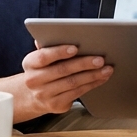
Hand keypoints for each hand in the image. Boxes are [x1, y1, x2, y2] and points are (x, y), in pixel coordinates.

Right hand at [0, 42, 114, 122]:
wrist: (33, 95)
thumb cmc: (42, 70)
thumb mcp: (40, 57)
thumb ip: (48, 45)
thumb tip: (57, 31)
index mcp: (29, 63)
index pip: (44, 56)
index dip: (59, 52)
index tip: (75, 48)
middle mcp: (34, 80)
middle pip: (63, 71)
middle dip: (84, 64)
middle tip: (100, 59)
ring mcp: (44, 95)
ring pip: (73, 83)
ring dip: (92, 75)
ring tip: (107, 68)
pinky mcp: (56, 105)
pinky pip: (78, 93)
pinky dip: (92, 84)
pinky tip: (101, 78)